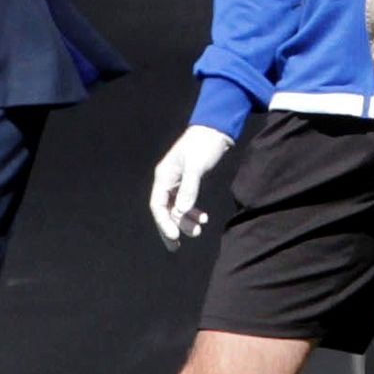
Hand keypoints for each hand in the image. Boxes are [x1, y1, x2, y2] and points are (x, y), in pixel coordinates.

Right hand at [149, 125, 234, 249]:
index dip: (164, 223)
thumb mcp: (196, 166)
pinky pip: (184, 203)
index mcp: (164, 176)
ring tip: (198, 229)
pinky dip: (192, 212)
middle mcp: (167, 181)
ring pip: (175, 208)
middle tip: (178, 245)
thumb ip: (189, 188)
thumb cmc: (203, 144)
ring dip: (184, 221)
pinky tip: (202, 217)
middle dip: (171, 228)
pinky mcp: (187, 182)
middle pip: (164, 210)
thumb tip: (182, 211)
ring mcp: (176, 182)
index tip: (175, 237)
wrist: (216, 129)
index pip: (157, 206)